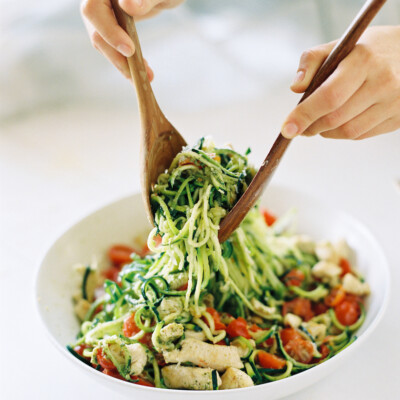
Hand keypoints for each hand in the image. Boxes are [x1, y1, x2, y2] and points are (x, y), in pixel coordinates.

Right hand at [81, 0, 184, 79]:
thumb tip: (127, 5)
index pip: (93, 9)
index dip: (109, 32)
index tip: (130, 50)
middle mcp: (98, 0)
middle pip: (96, 32)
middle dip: (118, 57)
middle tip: (140, 74)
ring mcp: (102, 12)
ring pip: (103, 43)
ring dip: (123, 64)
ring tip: (146, 77)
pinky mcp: (110, 25)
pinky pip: (112, 46)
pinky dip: (127, 61)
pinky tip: (142, 71)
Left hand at [282, 26, 399, 139]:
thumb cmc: (371, 50)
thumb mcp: (342, 44)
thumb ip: (313, 61)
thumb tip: (296, 87)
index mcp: (365, 60)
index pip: (329, 96)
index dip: (304, 115)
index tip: (287, 128)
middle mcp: (383, 82)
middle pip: (335, 118)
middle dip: (310, 126)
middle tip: (299, 127)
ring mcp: (395, 102)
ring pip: (348, 132)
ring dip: (325, 132)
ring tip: (319, 122)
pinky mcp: (399, 118)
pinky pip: (361, 135)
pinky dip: (343, 133)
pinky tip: (341, 121)